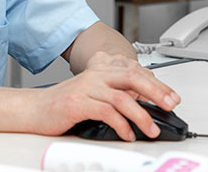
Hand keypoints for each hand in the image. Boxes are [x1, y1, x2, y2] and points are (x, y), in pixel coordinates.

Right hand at [30, 51, 180, 140]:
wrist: (35, 108)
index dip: (157, 85)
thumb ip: (114, 97)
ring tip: (151, 130)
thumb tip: (142, 108)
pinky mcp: (78, 103)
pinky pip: (105, 112)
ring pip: (122, 97)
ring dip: (141, 115)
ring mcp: (87, 88)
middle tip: (170, 105)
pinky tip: (127, 134)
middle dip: (156, 92)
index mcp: (102, 72)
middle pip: (133, 78)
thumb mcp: (93, 95)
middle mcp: (96, 76)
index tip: (172, 97)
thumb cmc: (64, 104)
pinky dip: (120, 125)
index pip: (135, 73)